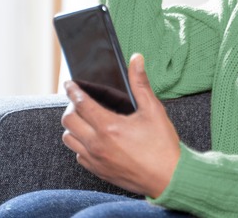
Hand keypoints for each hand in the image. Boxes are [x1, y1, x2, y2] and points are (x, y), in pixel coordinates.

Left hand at [61, 54, 180, 197]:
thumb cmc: (163, 146)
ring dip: (74, 127)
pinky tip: (94, 139)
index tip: (69, 84)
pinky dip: (81, 145)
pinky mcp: (98, 171)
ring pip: (69, 139)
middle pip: (67, 121)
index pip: (80, 103)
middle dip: (71, 107)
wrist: (169, 178)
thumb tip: (136, 60)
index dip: (72, 90)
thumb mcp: (153, 110)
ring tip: (86, 120)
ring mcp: (96, 159)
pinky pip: (78, 156)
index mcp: (109, 126)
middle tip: (82, 102)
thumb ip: (140, 83)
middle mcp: (97, 144)